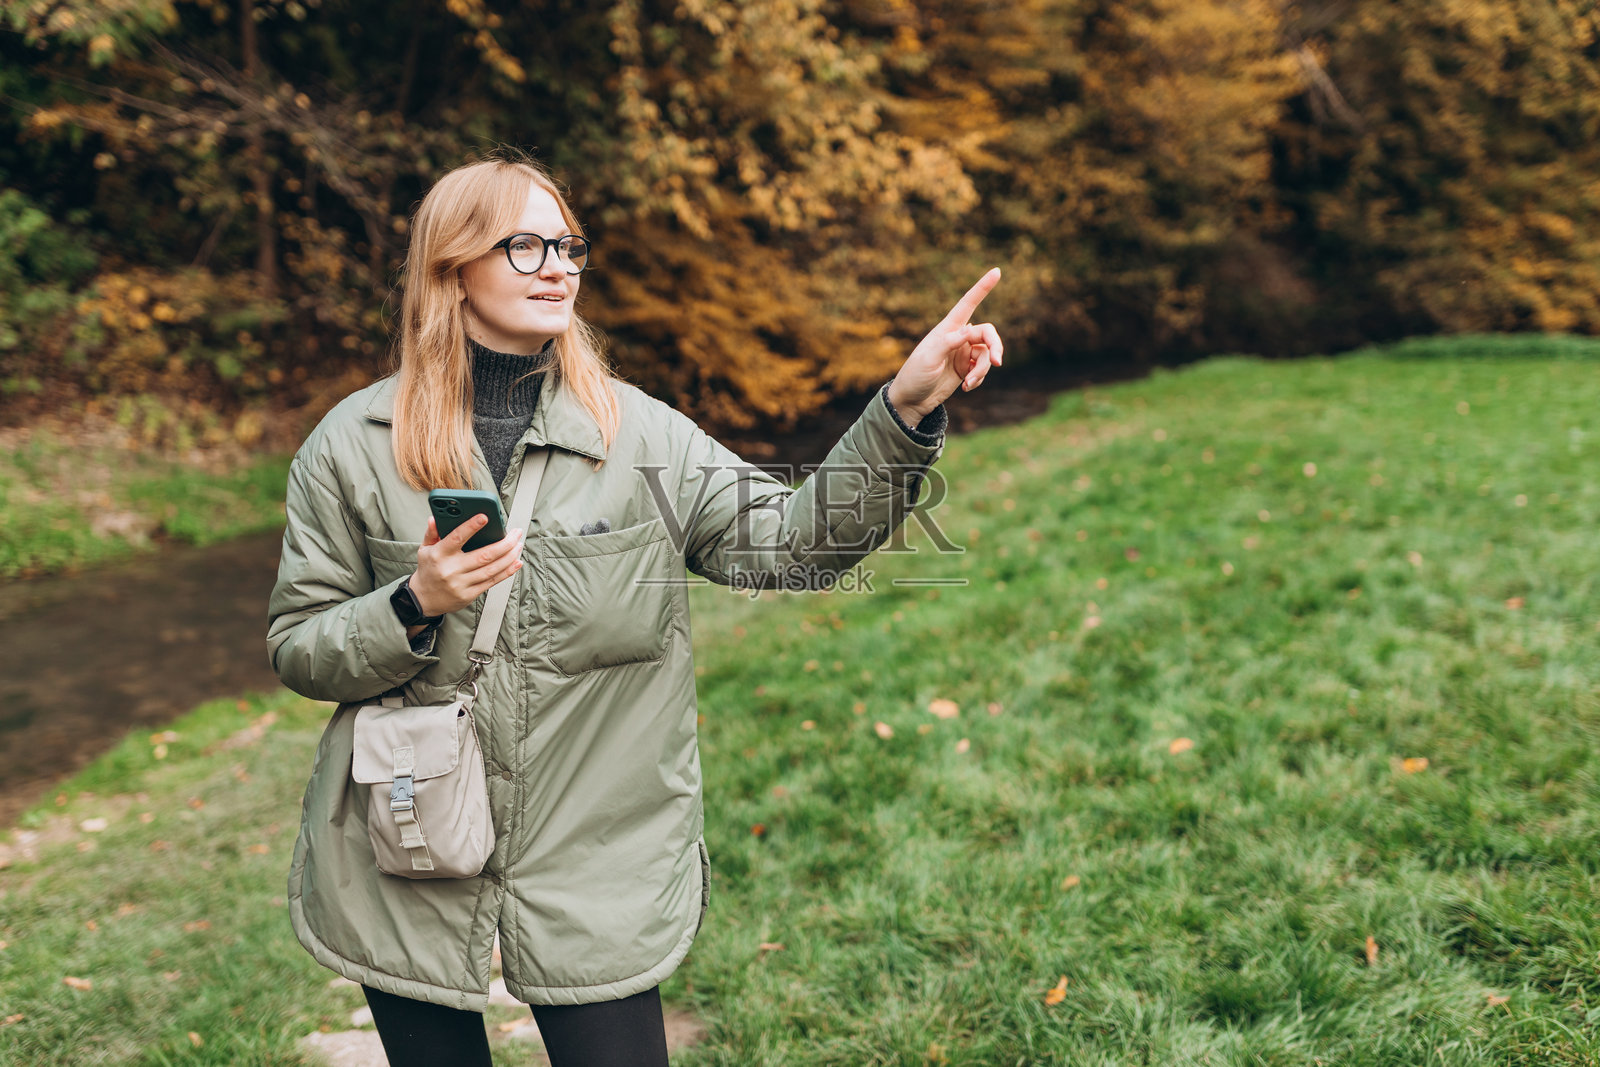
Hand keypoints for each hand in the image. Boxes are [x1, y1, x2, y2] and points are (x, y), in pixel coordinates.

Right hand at [408, 514, 525, 616]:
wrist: (423, 599)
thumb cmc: (428, 570)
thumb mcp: (425, 549)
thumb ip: (432, 533)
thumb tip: (435, 518)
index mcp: (439, 554)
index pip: (457, 538)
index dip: (471, 527)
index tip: (485, 517)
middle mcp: (451, 569)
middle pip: (484, 555)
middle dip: (505, 543)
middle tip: (516, 533)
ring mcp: (461, 584)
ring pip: (492, 568)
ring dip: (510, 556)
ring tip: (518, 544)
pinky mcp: (469, 595)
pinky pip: (492, 581)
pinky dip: (507, 571)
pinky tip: (516, 562)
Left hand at [887, 267, 1003, 421]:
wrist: (911, 400)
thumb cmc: (914, 375)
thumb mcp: (928, 359)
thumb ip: (948, 343)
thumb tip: (970, 330)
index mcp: (947, 329)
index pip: (968, 303)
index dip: (983, 287)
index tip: (997, 271)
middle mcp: (958, 337)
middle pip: (988, 334)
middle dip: (996, 347)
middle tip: (998, 362)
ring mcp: (964, 353)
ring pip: (987, 355)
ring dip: (982, 371)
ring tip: (969, 384)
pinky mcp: (966, 369)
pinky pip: (983, 369)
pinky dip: (979, 379)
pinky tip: (967, 387)